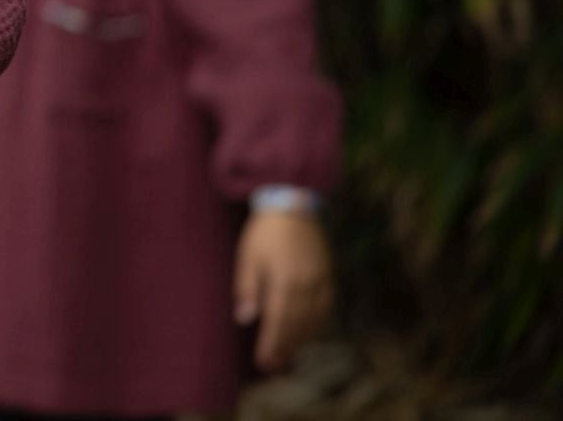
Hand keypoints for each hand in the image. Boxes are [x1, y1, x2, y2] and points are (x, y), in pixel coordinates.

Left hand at [234, 209, 333, 372]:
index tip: (264, 362)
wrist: (292, 205)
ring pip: (314, 320)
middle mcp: (306, 285)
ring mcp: (321, 281)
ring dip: (301, 339)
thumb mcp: (247, 258)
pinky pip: (325, 308)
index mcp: (284, 281)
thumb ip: (247, 289)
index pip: (278, 322)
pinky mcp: (328, 276)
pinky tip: (307, 332)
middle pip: (297, 325)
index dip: (271, 345)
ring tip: (287, 355)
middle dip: (285, 347)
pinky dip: (316, 324)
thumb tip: (245, 319)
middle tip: (274, 366)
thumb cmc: (264, 233)